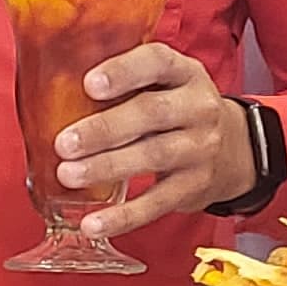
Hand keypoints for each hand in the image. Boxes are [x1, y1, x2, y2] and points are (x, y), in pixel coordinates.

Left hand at [54, 44, 245, 242]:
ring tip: (69, 175)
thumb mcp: (164, 84)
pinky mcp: (195, 186)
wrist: (234, 150)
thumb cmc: (177, 111)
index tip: (89, 85)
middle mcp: (198, 107)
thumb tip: (52, 92)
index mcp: (184, 73)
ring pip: (153, 156)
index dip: (123, 72)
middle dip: (105, 128)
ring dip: (107, 167)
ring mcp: (200, 148)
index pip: (157, 62)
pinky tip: (93, 223)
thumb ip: (124, 83)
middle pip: (151, 113)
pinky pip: (157, 203)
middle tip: (64, 143)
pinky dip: (123, 216)